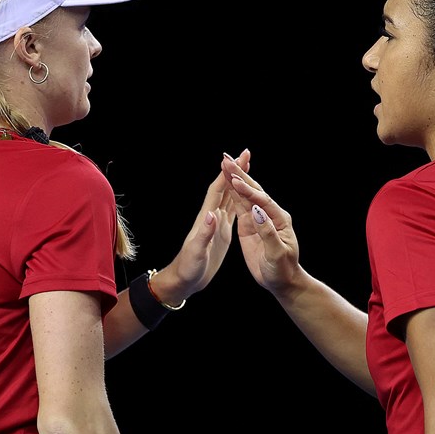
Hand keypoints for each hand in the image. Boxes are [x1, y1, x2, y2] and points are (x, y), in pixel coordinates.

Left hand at [155, 149, 251, 301]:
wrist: (185, 280)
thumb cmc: (188, 268)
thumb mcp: (197, 251)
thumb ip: (205, 233)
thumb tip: (213, 214)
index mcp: (206, 218)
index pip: (218, 190)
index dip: (227, 173)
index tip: (237, 158)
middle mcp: (212, 216)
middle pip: (225, 187)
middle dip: (235, 170)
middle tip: (247, 154)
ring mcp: (217, 223)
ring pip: (230, 197)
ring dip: (239, 182)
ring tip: (249, 168)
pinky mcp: (222, 232)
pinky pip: (233, 211)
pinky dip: (240, 200)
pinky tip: (247, 195)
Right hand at [220, 152, 301, 297]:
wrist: (281, 280)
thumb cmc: (281, 269)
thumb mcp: (276, 254)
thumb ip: (268, 232)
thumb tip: (257, 212)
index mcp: (278, 219)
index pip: (262, 200)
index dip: (249, 190)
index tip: (236, 181)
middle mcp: (269, 214)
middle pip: (253, 191)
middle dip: (240, 175)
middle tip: (227, 159)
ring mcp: (258, 218)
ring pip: (245, 195)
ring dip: (234, 179)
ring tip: (224, 163)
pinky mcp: (249, 225)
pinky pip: (239, 206)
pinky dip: (232, 193)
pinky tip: (226, 181)